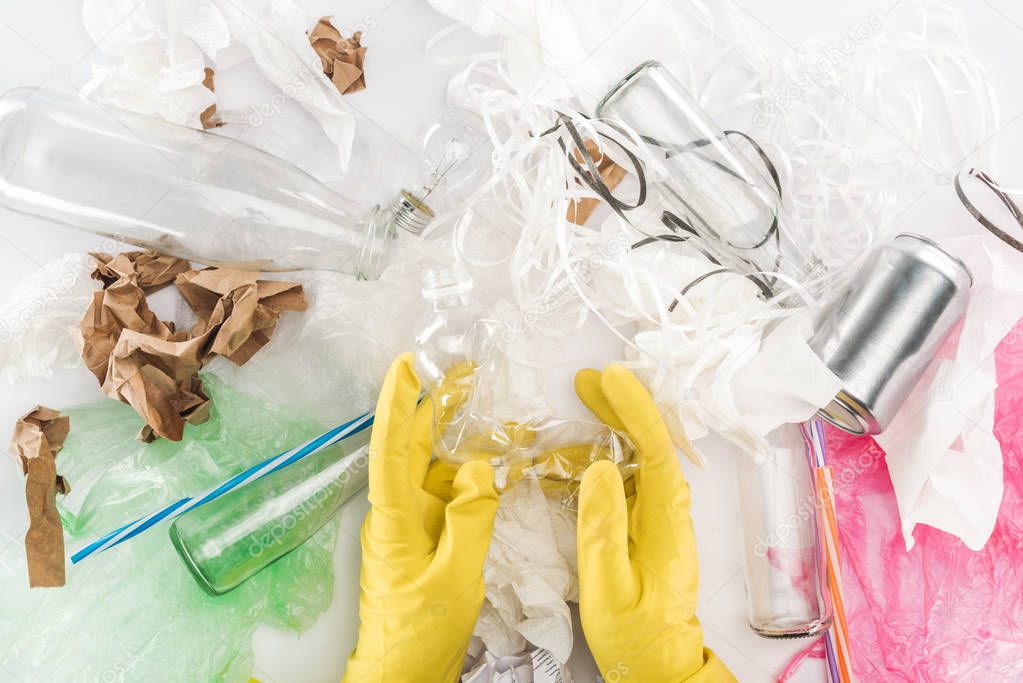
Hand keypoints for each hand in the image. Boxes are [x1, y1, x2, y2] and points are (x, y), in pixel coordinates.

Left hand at [343, 354, 498, 682]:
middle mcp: (397, 512)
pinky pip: (448, 495)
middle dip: (435, 406)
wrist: (405, 671)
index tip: (406, 365)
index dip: (397, 403)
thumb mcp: (457, 576)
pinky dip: (471, 476)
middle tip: (464, 371)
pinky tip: (496, 462)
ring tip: (492, 411)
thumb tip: (481, 469)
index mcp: (394, 518)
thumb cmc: (423, 630)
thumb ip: (471, 519)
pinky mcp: (426, 535)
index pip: (390, 448)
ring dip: (460, 441)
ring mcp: (411, 523)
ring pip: (434, 469)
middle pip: (412, 448)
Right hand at [574, 365, 736, 681]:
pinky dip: (599, 463)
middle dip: (620, 409)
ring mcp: (657, 518)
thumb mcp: (608, 586)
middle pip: (649, 446)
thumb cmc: (634, 634)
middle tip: (585, 381)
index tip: (612, 378)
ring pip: (636, 460)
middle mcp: (668, 512)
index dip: (636, 410)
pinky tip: (572, 458)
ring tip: (574, 409)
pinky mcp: (644, 527)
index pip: (657, 451)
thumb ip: (602, 526)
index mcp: (667, 522)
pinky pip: (624, 483)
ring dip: (607, 432)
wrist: (658, 666)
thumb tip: (598, 469)